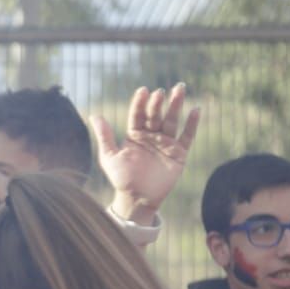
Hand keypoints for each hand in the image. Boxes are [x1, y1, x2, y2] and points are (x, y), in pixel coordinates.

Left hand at [94, 84, 200, 222]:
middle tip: (160, 92)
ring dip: (176, 105)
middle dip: (158, 102)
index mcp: (135, 135)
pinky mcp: (178, 153)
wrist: (137, 199)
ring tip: (179, 89)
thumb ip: (104, 136)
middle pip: (156, 115)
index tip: (143, 91)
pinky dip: (192, 124)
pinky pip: (187, 136)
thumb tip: (94, 115)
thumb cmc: (122, 179)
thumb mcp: (109, 157)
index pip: (138, 114)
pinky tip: (195, 110)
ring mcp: (166, 143)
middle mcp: (151, 136)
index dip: (140, 103)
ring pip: (172, 120)